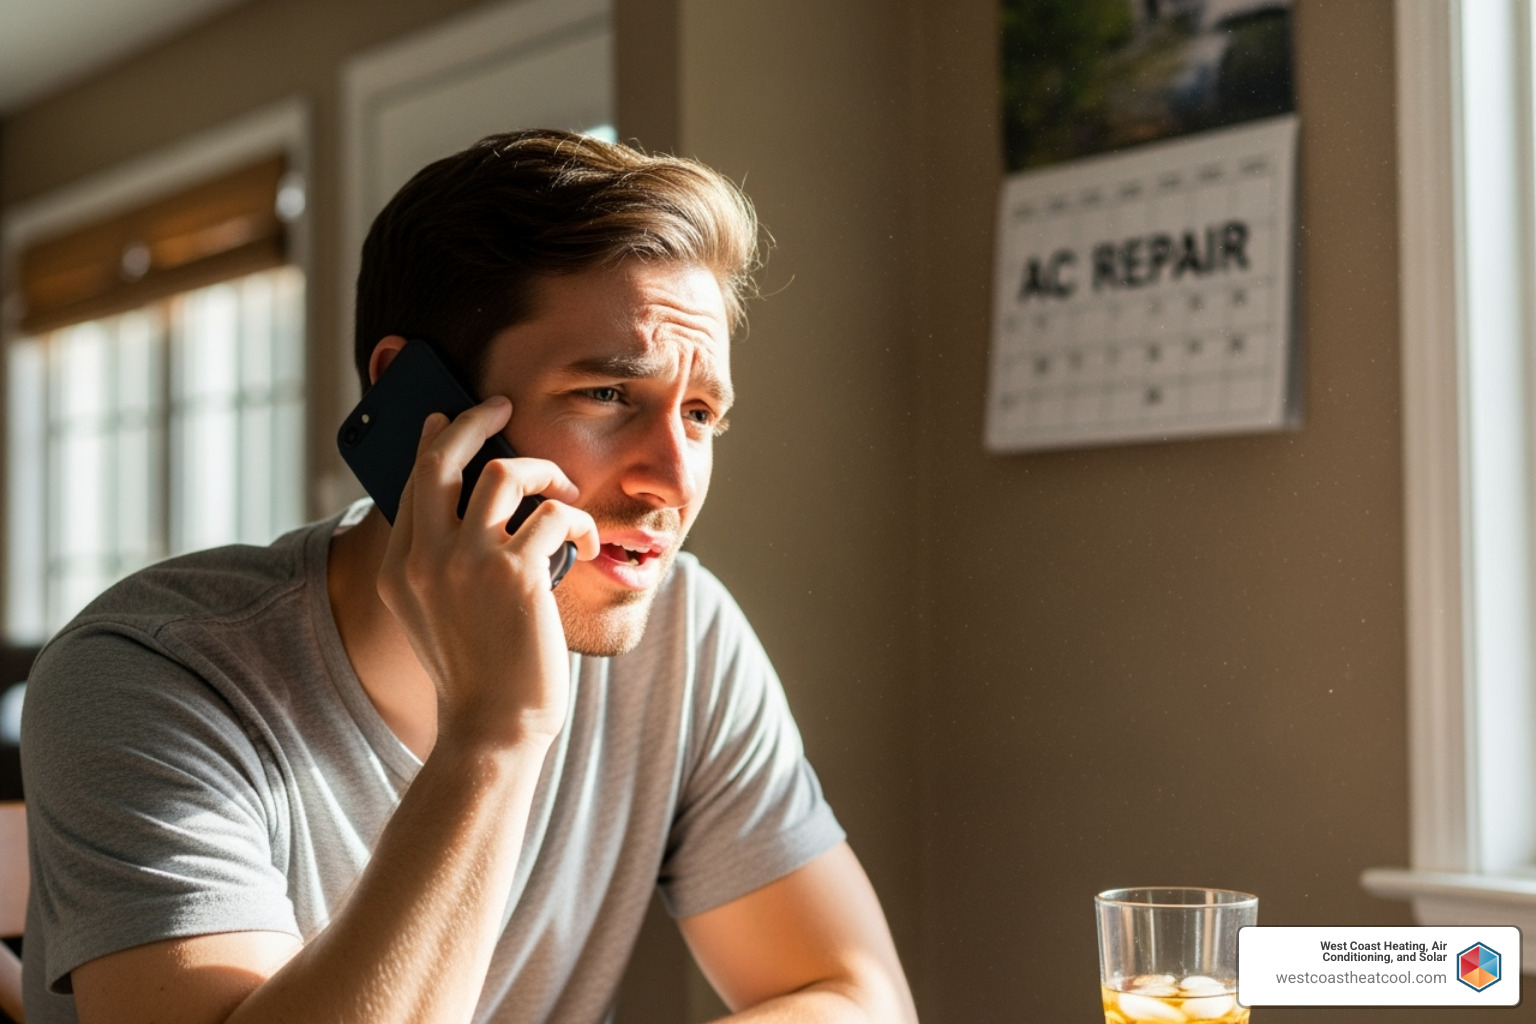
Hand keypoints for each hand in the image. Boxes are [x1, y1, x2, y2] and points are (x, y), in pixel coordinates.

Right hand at [377, 396, 599, 748]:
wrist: (492, 729)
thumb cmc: (479, 674)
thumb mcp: (436, 616)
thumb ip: (440, 565)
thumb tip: (472, 509)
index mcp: (399, 568)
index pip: (413, 481)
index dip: (435, 441)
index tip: (450, 418)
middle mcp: (424, 558)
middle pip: (441, 456)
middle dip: (473, 418)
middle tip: (500, 405)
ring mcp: (467, 563)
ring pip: (504, 472)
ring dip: (543, 470)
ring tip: (563, 491)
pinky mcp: (516, 574)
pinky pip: (553, 514)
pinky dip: (576, 520)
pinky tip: (583, 540)